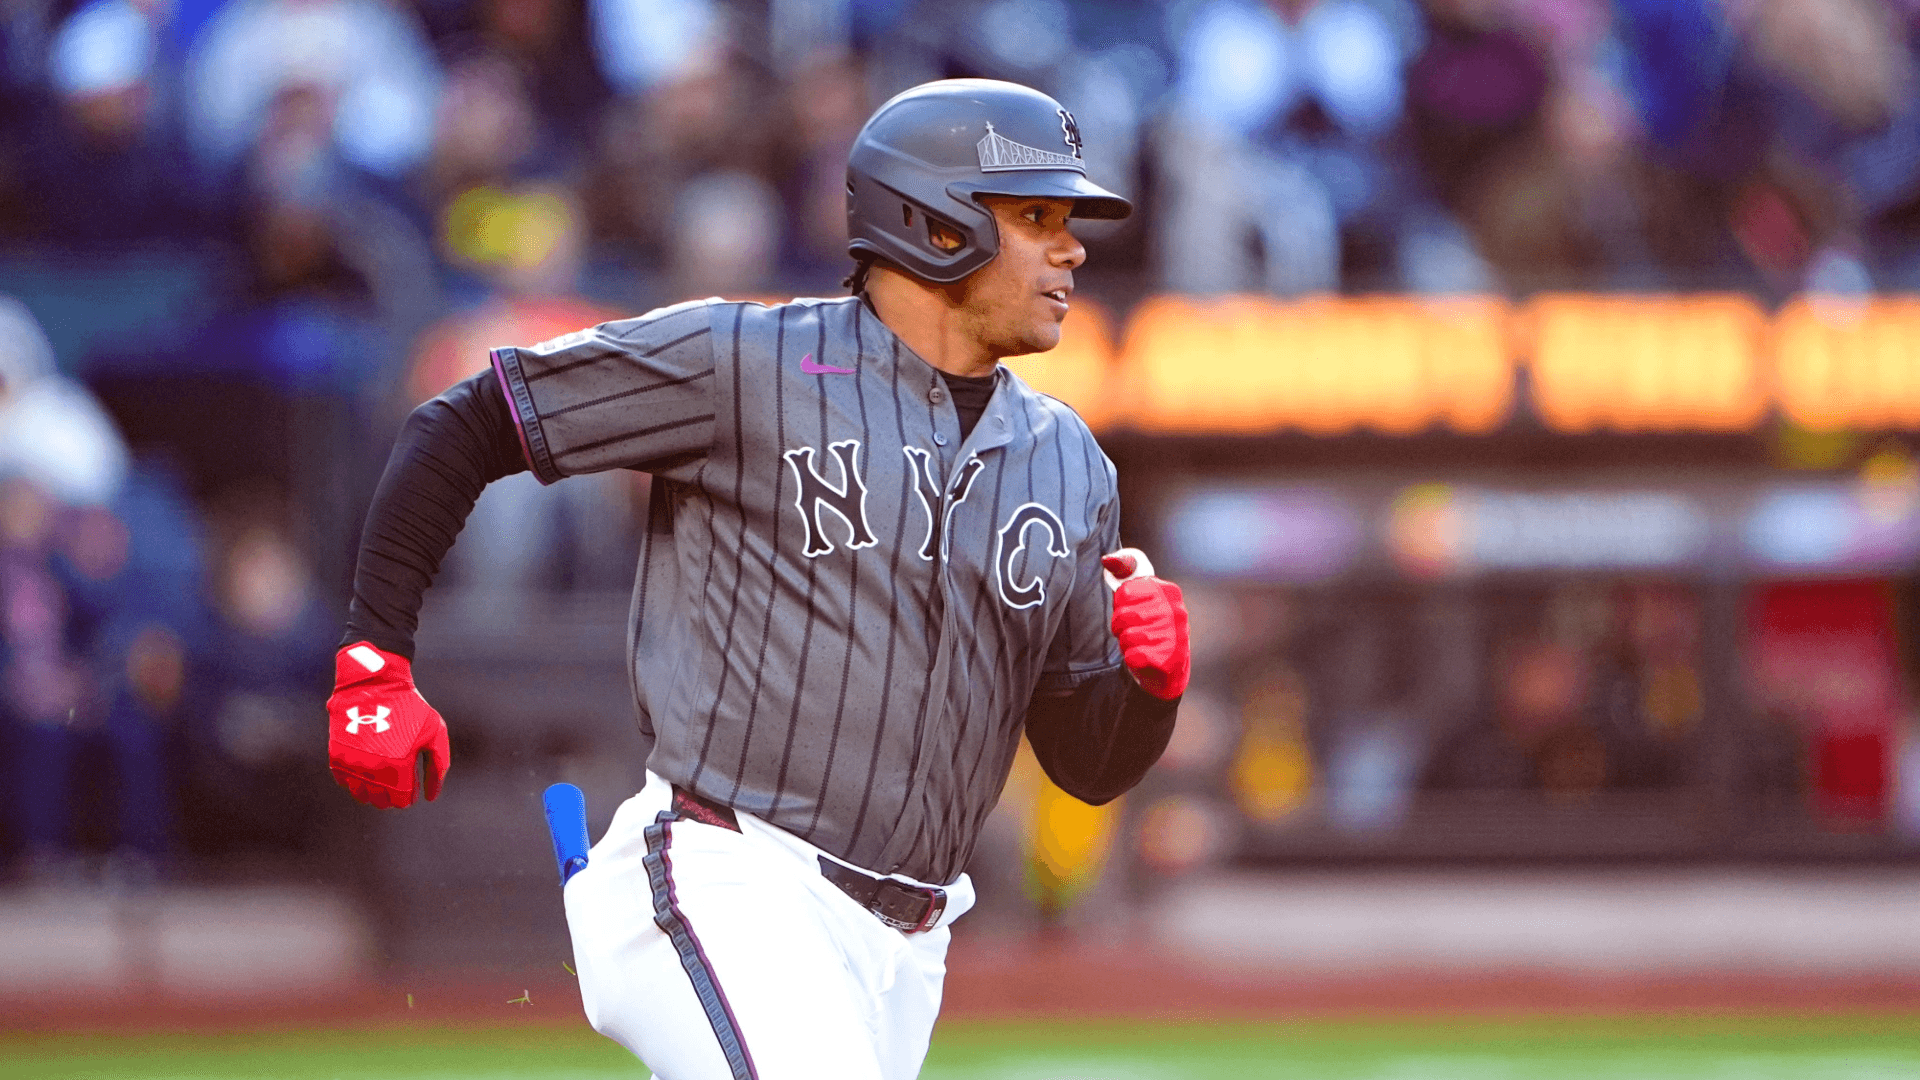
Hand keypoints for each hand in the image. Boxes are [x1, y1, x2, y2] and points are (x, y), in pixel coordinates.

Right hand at [326, 642, 449, 807]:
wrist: (374, 684)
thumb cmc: (410, 707)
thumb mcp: (435, 733)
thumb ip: (437, 766)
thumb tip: (431, 796)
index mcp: (399, 766)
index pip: (403, 800)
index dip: (410, 796)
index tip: (413, 787)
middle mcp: (373, 770)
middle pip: (381, 801)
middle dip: (393, 796)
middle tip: (398, 784)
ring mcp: (352, 764)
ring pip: (361, 795)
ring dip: (373, 792)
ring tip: (382, 779)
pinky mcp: (337, 756)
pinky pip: (344, 782)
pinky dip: (355, 781)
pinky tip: (366, 769)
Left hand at [1101, 549, 1189, 700]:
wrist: (1168, 666)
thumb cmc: (1149, 626)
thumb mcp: (1138, 595)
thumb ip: (1124, 573)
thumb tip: (1107, 558)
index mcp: (1168, 591)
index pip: (1125, 591)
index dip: (1120, 604)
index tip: (1131, 609)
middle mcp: (1176, 611)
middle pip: (1124, 614)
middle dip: (1120, 625)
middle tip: (1132, 629)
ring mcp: (1175, 635)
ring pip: (1128, 637)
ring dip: (1127, 643)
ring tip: (1139, 643)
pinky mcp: (1169, 658)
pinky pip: (1134, 656)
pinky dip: (1132, 658)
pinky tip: (1144, 657)